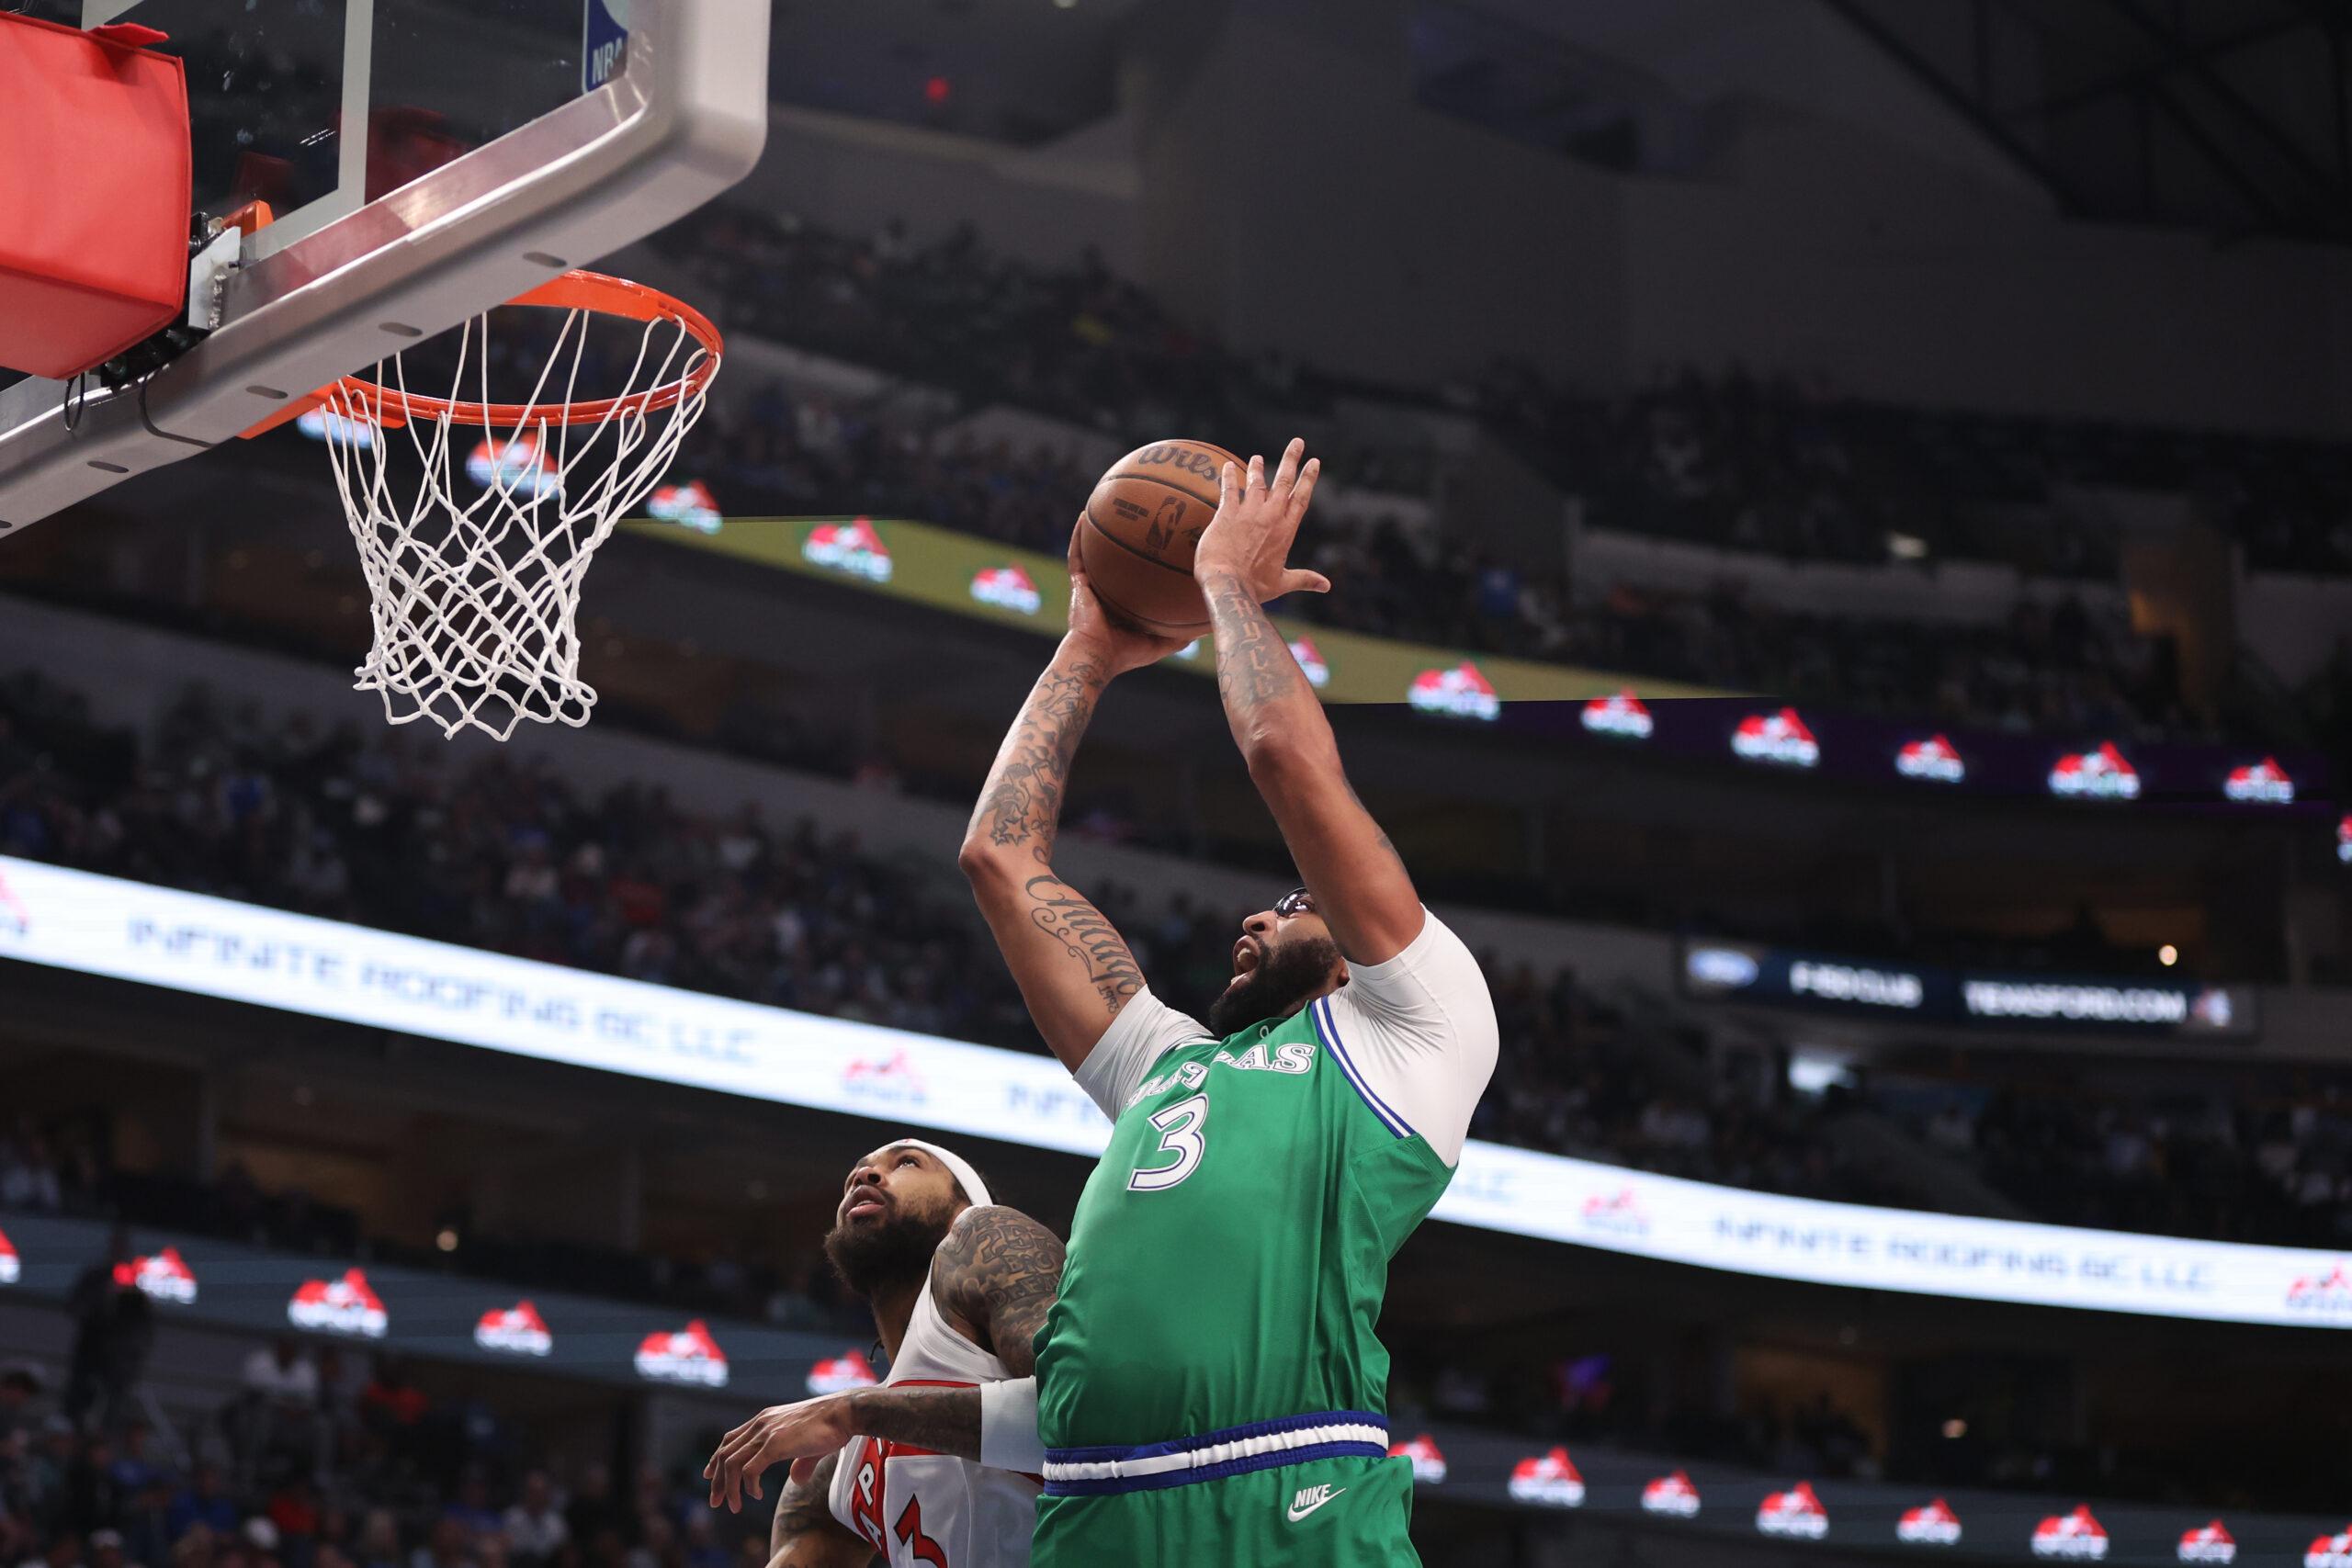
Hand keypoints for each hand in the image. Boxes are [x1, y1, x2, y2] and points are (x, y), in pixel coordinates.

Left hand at [703, 1393, 855, 1510]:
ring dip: (728, 1488)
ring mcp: (766, 1433)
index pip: (730, 1439)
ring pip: (731, 1464)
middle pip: (724, 1454)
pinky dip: (747, 1486)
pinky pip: (749, 1470)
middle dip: (716, 1480)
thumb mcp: (810, 1444)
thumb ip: (800, 1462)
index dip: (716, 1459)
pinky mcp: (775, 1444)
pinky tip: (756, 1495)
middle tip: (716, 1501)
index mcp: (765, 1420)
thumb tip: (797, 1479)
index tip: (709, 1476)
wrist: (845, 1413)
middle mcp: (760, 1424)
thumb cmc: (833, 1426)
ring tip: (734, 1506)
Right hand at [1064, 517, 1192, 674]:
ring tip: (1105, 505)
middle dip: (1123, 538)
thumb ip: (1181, 634)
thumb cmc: (1125, 655)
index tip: (1159, 543)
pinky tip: (1083, 516)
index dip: (1144, 561)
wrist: (1097, 659)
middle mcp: (1105, 592)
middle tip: (1137, 517)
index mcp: (1122, 604)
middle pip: (1116, 559)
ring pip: (1093, 551)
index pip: (1134, 578)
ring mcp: (1090, 586)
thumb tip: (1207, 626)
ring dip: (1097, 530)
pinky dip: (1077, 536)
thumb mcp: (1160, 642)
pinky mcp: (1078, 583)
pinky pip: (1076, 554)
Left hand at [1192, 438, 1331, 602]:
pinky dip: (1228, 476)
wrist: (1228, 585)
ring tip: (1258, 457)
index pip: (1301, 498)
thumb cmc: (1254, 587)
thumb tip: (1326, 586)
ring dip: (1258, 467)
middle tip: (1297, 442)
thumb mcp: (1283, 583)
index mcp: (1286, 530)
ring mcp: (1248, 513)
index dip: (1308, 478)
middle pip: (1284, 481)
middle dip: (1292, 459)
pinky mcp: (1227, 514)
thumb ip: (1304, 579)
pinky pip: (1229, 489)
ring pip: (1256, 482)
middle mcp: (1270, 516)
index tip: (1314, 461)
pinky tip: (1226, 465)